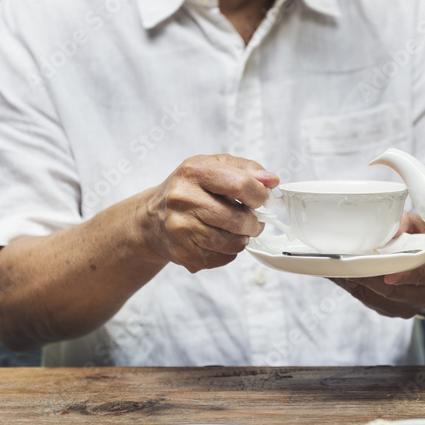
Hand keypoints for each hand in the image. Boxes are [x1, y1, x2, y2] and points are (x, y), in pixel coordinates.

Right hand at [143, 154, 278, 272]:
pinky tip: (218, 241)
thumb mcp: (214, 166)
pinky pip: (224, 258)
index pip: (241, 185)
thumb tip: (272, 181)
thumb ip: (247, 169)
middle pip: (239, 219)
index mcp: (194, 172)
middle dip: (254, 222)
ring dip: (242, 238)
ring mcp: (181, 228)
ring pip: (233, 243)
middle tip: (252, 220)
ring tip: (235, 230)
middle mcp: (183, 199)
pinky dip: (229, 252)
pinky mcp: (183, 253)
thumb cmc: (190, 189)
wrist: (152, 218)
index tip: (261, 199)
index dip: (260, 195)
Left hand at [331, 212, 424, 318]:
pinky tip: (339, 274)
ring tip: (332, 267)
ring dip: (352, 282)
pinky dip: (353, 287)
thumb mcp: (423, 226)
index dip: (403, 275)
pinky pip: (368, 301)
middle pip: (390, 289)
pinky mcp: (392, 311)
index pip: (421, 274)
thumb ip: (406, 223)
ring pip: (375, 297)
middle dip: (363, 275)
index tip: (387, 274)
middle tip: (340, 262)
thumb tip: (389, 229)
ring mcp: (407, 307)